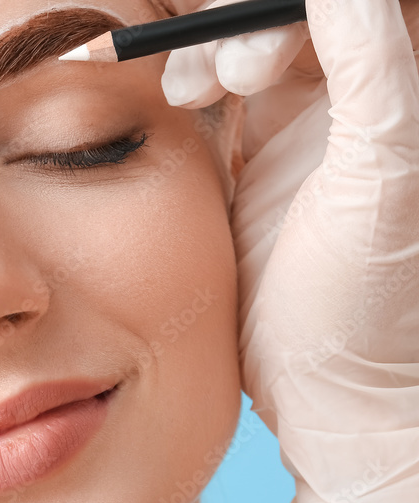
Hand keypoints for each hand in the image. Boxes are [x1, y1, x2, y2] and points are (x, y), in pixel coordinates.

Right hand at [162, 0, 418, 502]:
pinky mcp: (253, 163)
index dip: (285, 4)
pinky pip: (217, 95)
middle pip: (290, 17)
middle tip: (231, 71)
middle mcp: (356, 101)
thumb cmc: (376, 304)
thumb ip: (370, 66)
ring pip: (248, 45)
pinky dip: (190, 80)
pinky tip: (178, 100)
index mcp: (404, 94)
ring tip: (192, 90)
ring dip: (210, 47)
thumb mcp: (385, 175)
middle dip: (244, 23)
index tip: (252, 23)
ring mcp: (302, 130)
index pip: (354, 7)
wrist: (327, 392)